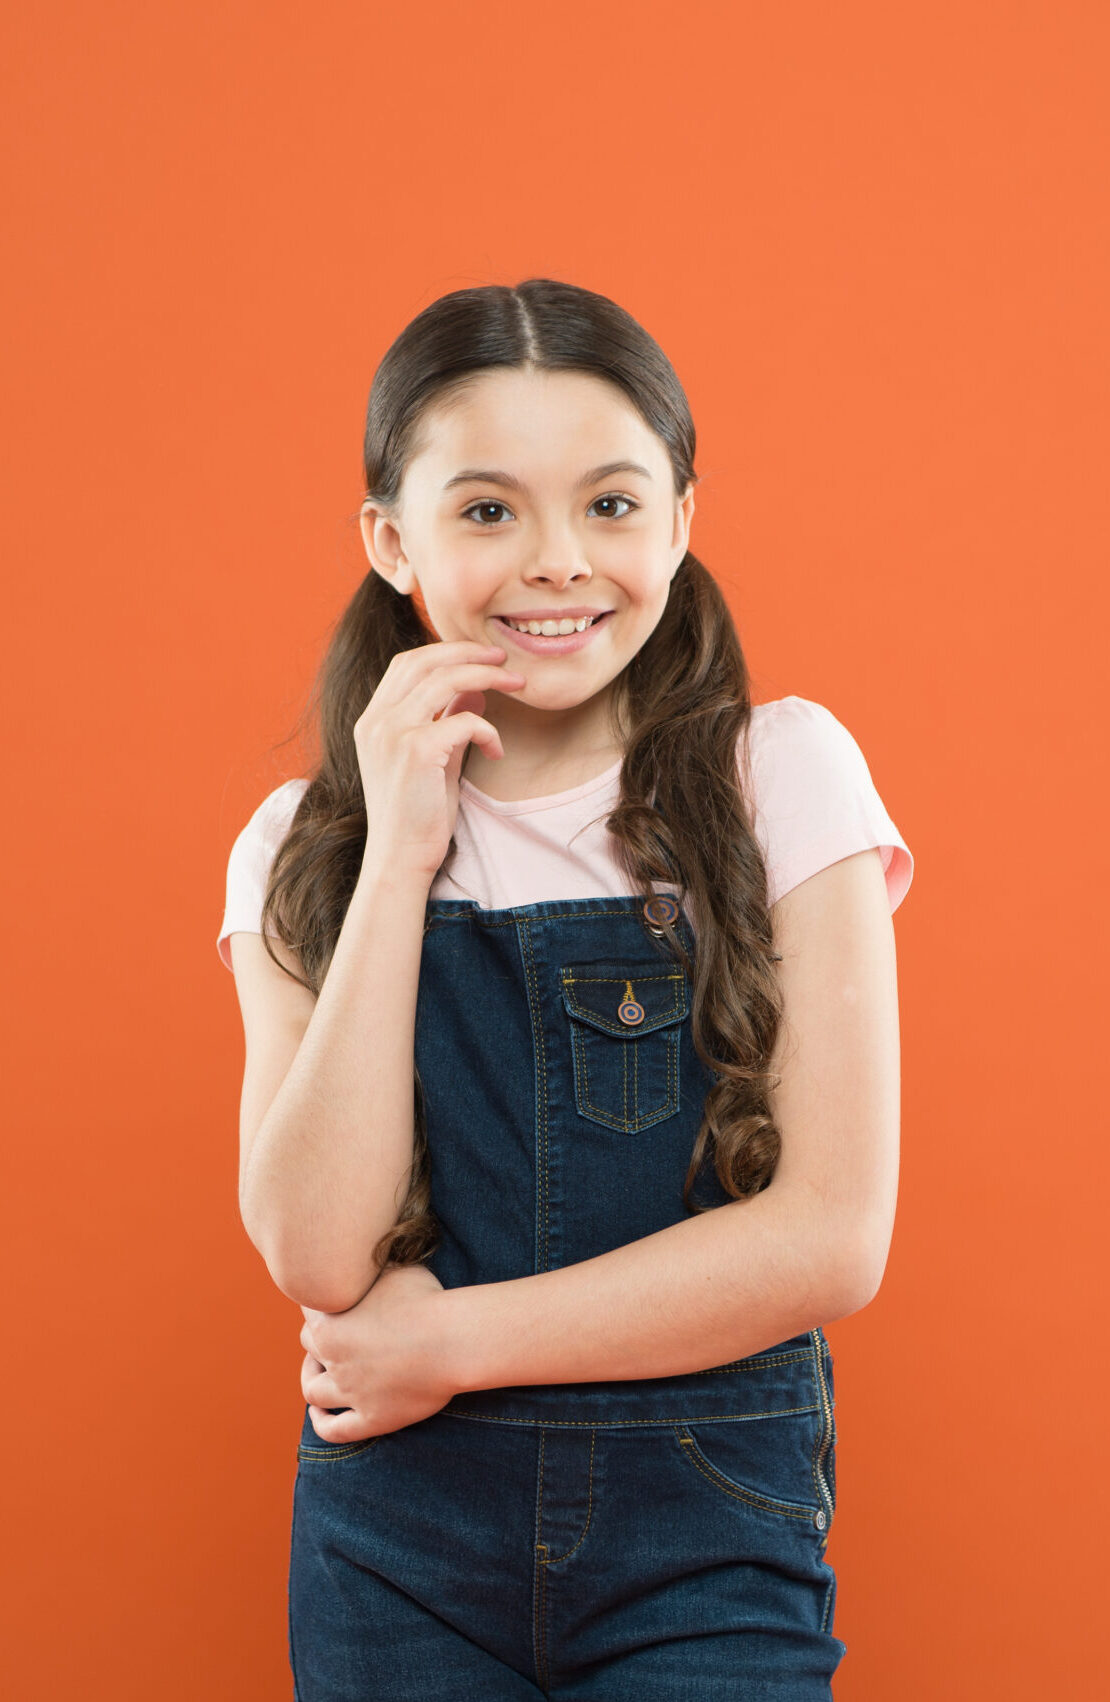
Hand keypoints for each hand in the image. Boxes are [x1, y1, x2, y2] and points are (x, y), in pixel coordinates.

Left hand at [299, 1262, 458, 1444]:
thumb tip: (369, 1246)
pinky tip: (320, 1416)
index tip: (333, 1300)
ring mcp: (350, 1391)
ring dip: (311, 1379)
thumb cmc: (427, 1298)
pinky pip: (334, 1430)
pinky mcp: (370, 1418)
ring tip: (320, 1372)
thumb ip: (372, 1263)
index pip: (308, 1308)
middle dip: (317, 1339)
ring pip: (312, 1390)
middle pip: (308, 1346)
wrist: (453, 1340)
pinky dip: (321, 1424)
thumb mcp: (395, 1267)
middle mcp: (332, 1357)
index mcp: (329, 1320)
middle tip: (334, 1332)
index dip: (320, 1303)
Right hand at [353, 639, 526, 878]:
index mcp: (374, 719)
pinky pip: (465, 720)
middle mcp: (377, 720)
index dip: (446, 651)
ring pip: (446, 679)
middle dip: (469, 652)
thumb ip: (448, 720)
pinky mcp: (416, 750)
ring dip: (487, 676)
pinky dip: (488, 730)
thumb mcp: (435, 758)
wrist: (400, 858)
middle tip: (504, 658)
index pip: (408, 663)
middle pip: (425, 660)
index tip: (482, 656)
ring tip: (517, 684)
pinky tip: (497, 750)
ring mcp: (392, 732)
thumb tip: (476, 688)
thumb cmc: (418, 814)